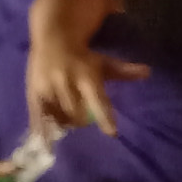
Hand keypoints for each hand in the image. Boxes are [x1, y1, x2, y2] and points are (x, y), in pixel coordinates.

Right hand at [26, 30, 148, 138]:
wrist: (51, 36)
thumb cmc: (81, 55)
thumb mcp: (103, 61)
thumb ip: (123, 71)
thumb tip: (149, 72)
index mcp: (85, 73)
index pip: (97, 99)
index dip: (105, 116)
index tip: (113, 133)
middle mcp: (66, 81)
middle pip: (77, 115)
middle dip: (82, 122)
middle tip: (84, 121)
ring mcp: (47, 87)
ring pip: (58, 118)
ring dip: (65, 125)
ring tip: (68, 123)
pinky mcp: (33, 92)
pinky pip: (38, 117)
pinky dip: (44, 131)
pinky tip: (47, 144)